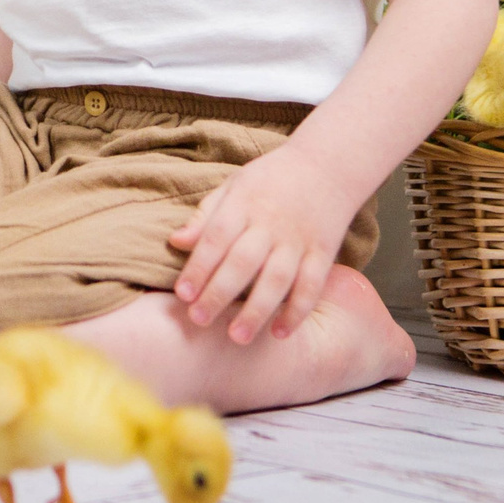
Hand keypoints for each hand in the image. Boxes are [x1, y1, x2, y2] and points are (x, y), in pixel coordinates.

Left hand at [166, 143, 358, 344]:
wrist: (327, 165)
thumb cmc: (271, 178)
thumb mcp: (235, 185)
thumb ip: (206, 215)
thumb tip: (175, 242)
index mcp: (244, 203)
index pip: (217, 237)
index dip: (199, 266)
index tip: (182, 294)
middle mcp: (271, 222)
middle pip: (243, 262)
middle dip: (220, 293)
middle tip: (198, 320)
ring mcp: (299, 239)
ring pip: (278, 279)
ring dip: (257, 310)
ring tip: (237, 337)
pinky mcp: (323, 253)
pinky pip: (312, 285)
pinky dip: (298, 311)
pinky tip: (280, 333)